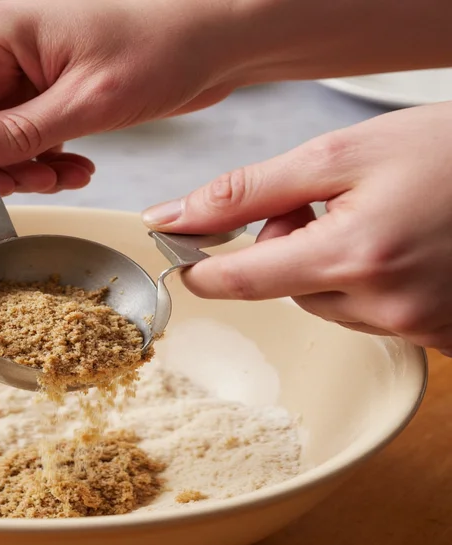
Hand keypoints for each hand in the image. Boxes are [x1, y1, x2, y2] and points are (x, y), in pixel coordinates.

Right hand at [0, 0, 238, 220]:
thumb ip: (13, 132)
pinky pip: (12, 143)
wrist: (210, 37)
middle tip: (22, 192)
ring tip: (60, 175)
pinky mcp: (36, 95)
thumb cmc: (160, 45)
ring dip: (12, 174)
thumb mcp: (86, 100)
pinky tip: (74, 166)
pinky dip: (36, 165)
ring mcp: (12, 75)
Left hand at [142, 102, 451, 355]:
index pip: (244, 281)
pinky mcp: (445, 338)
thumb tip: (176, 216)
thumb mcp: (342, 154)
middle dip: (292, 249)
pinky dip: (373, 287)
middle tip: (331, 207)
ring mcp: (421, 327)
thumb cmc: (451, 150)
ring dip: (334, 268)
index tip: (187, 258)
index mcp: (356, 255)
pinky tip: (407, 250)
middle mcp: (389, 305)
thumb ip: (249, 191)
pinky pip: (375, 318)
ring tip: (382, 222)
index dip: (206, 269)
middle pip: (289, 291)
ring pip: (330, 305)